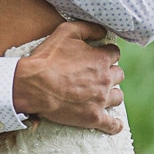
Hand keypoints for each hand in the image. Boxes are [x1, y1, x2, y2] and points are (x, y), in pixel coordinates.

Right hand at [11, 20, 125, 134]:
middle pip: (119, 75)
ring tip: (103, 94)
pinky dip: (115, 125)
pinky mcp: (93, 117)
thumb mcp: (66, 32)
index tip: (99, 56)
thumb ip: (88, 28)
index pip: (115, 53)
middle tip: (98, 75)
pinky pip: (112, 124)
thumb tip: (103, 31)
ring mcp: (100, 100)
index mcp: (101, 59)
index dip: (107, 54)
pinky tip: (116, 124)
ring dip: (113, 94)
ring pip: (118, 97)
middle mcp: (105, 79)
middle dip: (110, 73)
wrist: (33, 86)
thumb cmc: (48, 58)